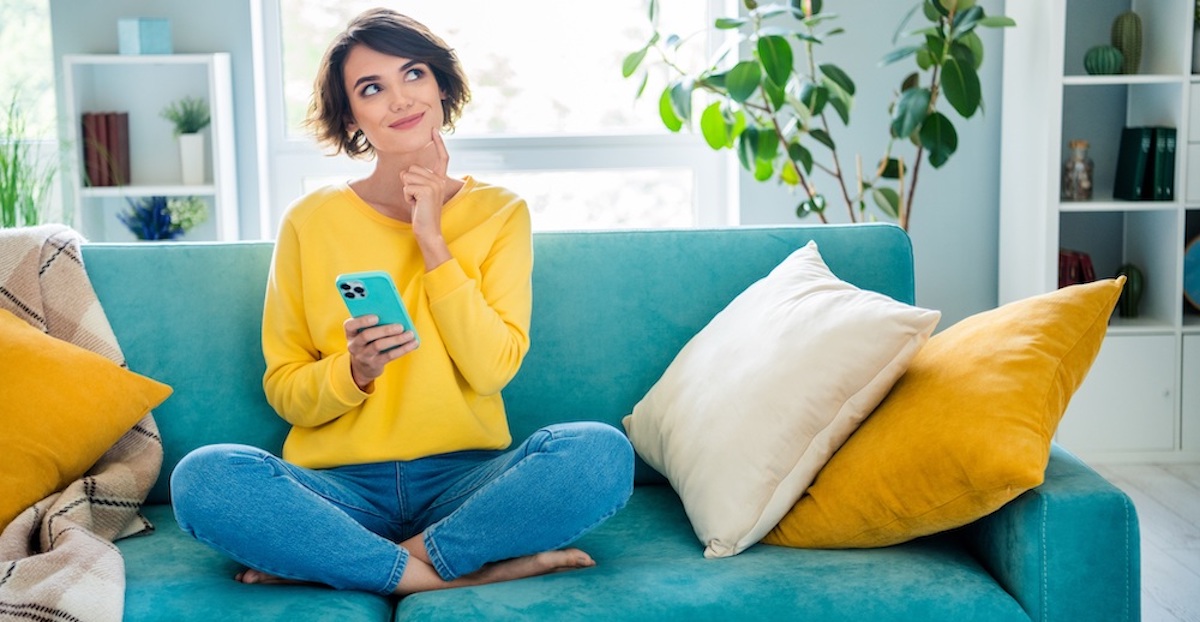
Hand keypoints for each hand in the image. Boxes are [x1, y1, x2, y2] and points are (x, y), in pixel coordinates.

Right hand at [344, 315, 418, 390]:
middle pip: (366, 335)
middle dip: (384, 330)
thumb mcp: (365, 332)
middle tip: (400, 326)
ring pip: (379, 345)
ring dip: (396, 339)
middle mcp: (354, 345)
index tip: (376, 317)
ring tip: (410, 334)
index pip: (349, 325)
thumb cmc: (368, 342)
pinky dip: (403, 349)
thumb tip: (396, 314)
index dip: (362, 321)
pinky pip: (389, 356)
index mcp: (351, 333)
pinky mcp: (375, 364)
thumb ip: (375, 323)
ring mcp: (363, 356)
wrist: (363, 367)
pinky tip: (413, 343)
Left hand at [403, 128, 449, 242]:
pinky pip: (407, 186)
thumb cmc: (422, 214)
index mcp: (440, 180)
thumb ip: (416, 180)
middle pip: (413, 168)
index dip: (438, 143)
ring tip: (417, 202)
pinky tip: (416, 205)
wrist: (428, 231)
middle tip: (417, 198)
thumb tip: (404, 173)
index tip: (434, 130)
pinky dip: (407, 197)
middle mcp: (439, 180)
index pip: (442, 158)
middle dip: (408, 182)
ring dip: (407, 191)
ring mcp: (434, 185)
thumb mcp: (420, 194)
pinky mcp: (426, 191)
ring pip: (407, 177)